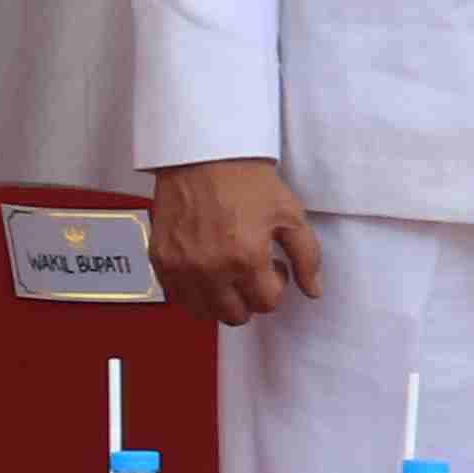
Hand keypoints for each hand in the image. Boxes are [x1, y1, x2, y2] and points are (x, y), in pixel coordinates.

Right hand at [146, 159, 320, 326]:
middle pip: (235, 315)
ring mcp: (180, 266)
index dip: (276, 287)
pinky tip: (207, 270)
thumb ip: (308, 258)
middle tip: (253, 270)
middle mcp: (209, 268)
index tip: (274, 267)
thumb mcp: (291, 216)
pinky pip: (177, 297)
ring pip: (204, 312)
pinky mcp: (159, 259)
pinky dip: (194, 292)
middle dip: (251, 298)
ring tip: (230, 271)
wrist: (206, 157)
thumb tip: (313, 291)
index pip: (267, 304)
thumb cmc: (249, 182)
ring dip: (222, 300)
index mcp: (245, 258)